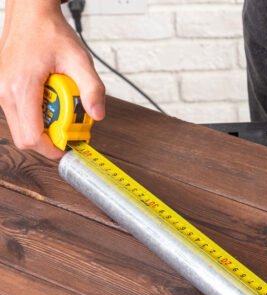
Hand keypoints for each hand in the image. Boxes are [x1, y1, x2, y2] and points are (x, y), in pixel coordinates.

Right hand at [0, 0, 104, 158]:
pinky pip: (20, 117)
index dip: (53, 149)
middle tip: (69, 126)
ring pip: (22, 130)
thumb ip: (92, 89)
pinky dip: (37, 118)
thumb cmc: (49, 33)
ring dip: (44, 128)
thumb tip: (97, 115)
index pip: (33, 138)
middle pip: (25, 139)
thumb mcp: (79, 59)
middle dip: (50, 140)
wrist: (31, 14)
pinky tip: (51, 103)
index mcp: (21, 88)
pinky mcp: (4, 91)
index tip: (70, 145)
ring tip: (62, 109)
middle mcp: (5, 93)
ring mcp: (2, 92)